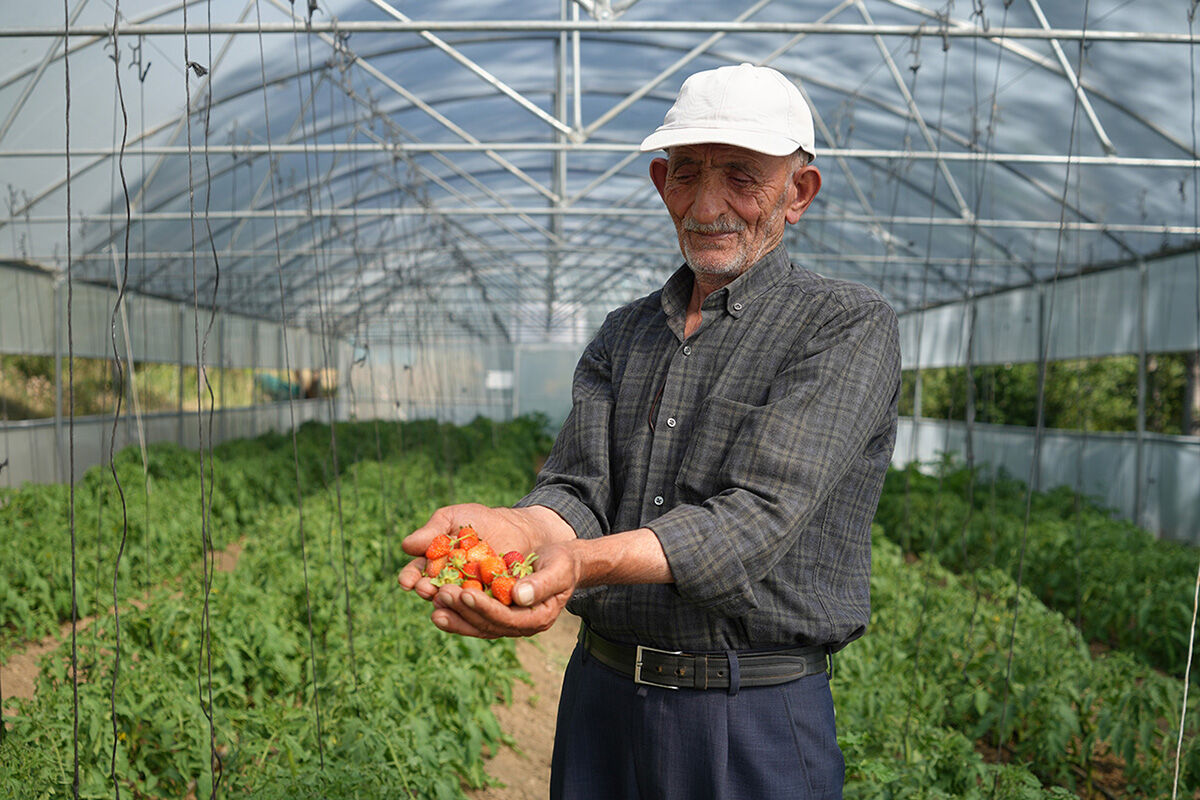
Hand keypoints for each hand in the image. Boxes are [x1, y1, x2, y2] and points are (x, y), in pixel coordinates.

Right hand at [397, 502, 575, 602]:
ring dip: (450, 602)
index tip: (407, 581)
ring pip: (457, 604)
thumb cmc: (481, 522)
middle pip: (434, 592)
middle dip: (428, 591)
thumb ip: (432, 531)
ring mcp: (472, 596)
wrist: (518, 527)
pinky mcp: (495, 604)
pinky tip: (475, 601)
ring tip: (446, 595)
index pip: (417, 575)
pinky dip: (479, 606)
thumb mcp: (454, 519)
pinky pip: (484, 608)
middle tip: (426, 589)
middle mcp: (450, 586)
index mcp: (435, 567)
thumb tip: (406, 545)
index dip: (411, 578)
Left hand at [425, 540, 581, 637]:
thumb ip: (542, 583)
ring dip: (455, 616)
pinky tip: (438, 603)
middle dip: (463, 611)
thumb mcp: (559, 568)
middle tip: (441, 595)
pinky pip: (475, 617)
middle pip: (488, 624)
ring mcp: (508, 622)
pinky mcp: (498, 613)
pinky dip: (457, 612)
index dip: (484, 608)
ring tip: (434, 603)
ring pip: (478, 625)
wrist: (562, 562)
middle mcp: (521, 626)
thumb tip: (519, 596)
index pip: (506, 618)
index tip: (464, 594)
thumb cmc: (563, 562)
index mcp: (537, 619)